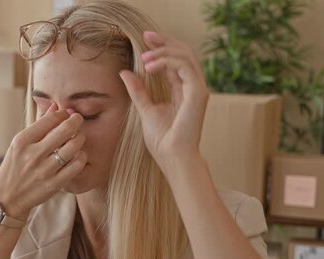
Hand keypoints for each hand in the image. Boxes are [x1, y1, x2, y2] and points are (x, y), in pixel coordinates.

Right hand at [0, 103, 87, 219]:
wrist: (8, 199)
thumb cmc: (14, 167)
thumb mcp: (19, 144)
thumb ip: (38, 125)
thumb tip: (55, 106)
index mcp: (22, 141)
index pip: (50, 119)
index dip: (62, 113)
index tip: (66, 114)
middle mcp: (33, 154)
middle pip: (65, 130)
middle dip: (76, 120)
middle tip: (78, 119)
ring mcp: (44, 170)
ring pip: (73, 147)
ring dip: (80, 138)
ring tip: (78, 138)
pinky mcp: (54, 184)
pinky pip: (76, 166)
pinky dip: (81, 157)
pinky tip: (78, 155)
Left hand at [119, 31, 208, 171]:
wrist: (173, 157)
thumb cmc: (163, 140)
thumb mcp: (145, 109)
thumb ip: (137, 90)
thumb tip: (124, 73)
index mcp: (182, 90)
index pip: (175, 60)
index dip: (161, 47)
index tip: (145, 39)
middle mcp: (193, 87)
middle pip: (183, 53)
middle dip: (165, 42)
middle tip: (146, 36)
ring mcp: (198, 89)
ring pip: (186, 56)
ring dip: (163, 52)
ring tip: (144, 57)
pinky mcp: (198, 93)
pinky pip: (185, 67)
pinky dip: (167, 61)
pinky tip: (150, 66)